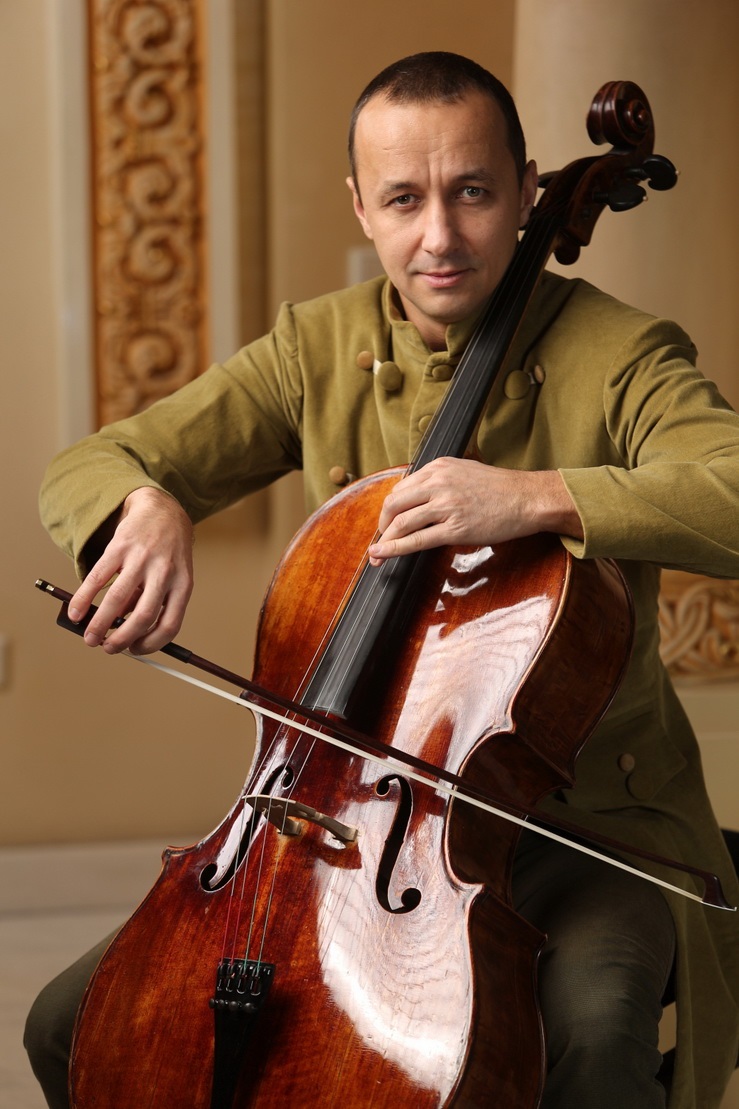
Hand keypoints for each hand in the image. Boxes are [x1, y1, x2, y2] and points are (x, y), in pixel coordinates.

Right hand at [67, 487, 193, 654]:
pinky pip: (99, 578)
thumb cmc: (168, 551)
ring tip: (90, 637)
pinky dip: (84, 598)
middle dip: (122, 639)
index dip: (152, 643)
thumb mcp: (171, 577)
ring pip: (118, 599)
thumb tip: (122, 627)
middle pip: (144, 616)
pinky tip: (77, 612)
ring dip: (100, 624)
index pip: (170, 624)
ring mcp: (143, 558)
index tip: (136, 650)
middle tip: (107, 648)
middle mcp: (165, 573)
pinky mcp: (121, 547)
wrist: (163, 510)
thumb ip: (149, 600)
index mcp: (183, 585)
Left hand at [367, 457, 582, 564]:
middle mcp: (438, 482)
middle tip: (379, 539)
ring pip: (401, 522)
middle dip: (382, 524)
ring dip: (384, 540)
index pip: (401, 488)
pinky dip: (395, 549)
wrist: (528, 499)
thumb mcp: (465, 471)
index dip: (389, 508)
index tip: (386, 522)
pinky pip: (417, 540)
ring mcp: (446, 505)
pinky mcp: (455, 528)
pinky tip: (383, 554)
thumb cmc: (502, 488)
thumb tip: (420, 497)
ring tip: (377, 554)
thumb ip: (441, 480)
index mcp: (439, 467)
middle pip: (394, 503)